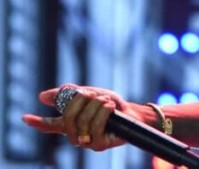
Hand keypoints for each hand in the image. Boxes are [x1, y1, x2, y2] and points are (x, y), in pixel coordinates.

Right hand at [21, 85, 138, 150]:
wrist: (133, 113)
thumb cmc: (110, 105)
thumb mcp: (90, 94)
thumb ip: (69, 95)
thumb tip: (42, 96)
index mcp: (71, 123)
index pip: (51, 124)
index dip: (38, 122)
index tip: (25, 117)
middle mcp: (76, 134)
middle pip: (67, 119)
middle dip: (80, 102)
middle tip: (92, 94)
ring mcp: (86, 142)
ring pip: (83, 121)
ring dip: (96, 105)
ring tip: (106, 101)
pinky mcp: (99, 145)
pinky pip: (96, 126)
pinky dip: (104, 112)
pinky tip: (110, 106)